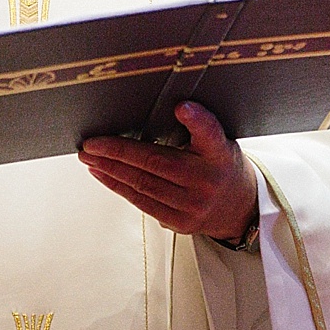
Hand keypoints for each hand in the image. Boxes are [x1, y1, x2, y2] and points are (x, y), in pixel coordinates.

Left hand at [77, 102, 257, 242]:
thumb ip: (196, 129)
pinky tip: (102, 174)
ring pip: (143, 185)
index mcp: (220, 153)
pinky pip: (142, 203)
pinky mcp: (181, 222)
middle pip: (157, 162)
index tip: (182, 107)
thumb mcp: (218, 141)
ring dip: (110, 170)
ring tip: (89, 157)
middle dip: (117, 152)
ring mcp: (194, 205)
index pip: (210, 133)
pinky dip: (119, 186)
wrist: (240, 208)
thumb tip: (158, 111)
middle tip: (91, 143)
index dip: (196, 120)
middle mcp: (208, 180)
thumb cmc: (220, 165)